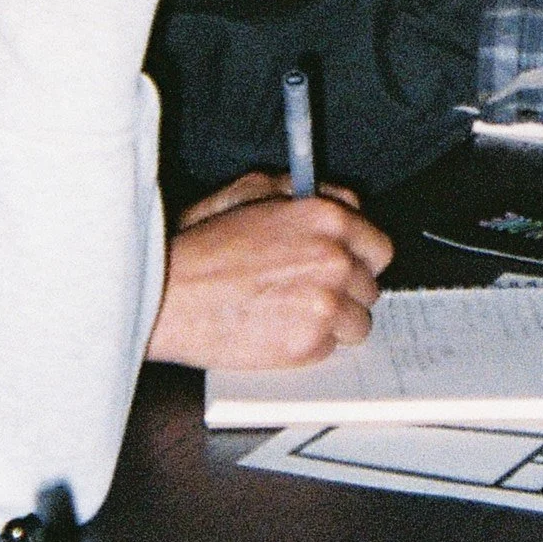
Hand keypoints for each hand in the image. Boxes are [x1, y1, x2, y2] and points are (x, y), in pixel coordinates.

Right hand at [146, 172, 393, 366]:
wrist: (166, 294)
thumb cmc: (198, 245)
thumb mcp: (248, 192)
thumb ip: (302, 195)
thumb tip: (334, 202)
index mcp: (326, 217)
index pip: (376, 244)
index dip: (357, 259)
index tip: (344, 267)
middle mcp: (335, 258)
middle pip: (370, 286)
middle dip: (344, 291)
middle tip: (308, 292)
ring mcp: (326, 303)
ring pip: (357, 323)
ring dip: (332, 323)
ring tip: (289, 314)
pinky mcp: (310, 343)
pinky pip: (331, 349)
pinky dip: (309, 345)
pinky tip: (275, 330)